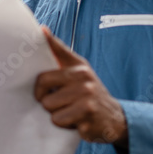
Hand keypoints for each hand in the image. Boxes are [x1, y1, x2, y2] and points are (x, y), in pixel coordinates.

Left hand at [35, 27, 127, 145]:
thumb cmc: (89, 92)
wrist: (114, 117)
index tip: (38, 76)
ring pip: (49, 105)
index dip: (39, 75)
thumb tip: (42, 29)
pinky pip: (59, 120)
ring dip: (56, 113)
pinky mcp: (86, 116)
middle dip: (45, 97)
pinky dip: (64, 124)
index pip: (54, 57)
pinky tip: (76, 120)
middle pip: (43, 86)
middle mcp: (84, 79)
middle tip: (57, 101)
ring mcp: (86, 97)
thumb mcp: (79, 70)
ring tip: (70, 111)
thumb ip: (60, 52)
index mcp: (79, 66)